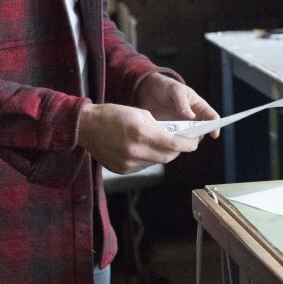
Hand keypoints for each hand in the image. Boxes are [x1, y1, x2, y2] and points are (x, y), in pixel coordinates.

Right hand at [77, 102, 199, 173]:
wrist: (87, 127)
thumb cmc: (112, 115)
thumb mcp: (140, 113)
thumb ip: (159, 126)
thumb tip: (174, 136)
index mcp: (141, 133)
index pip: (173, 144)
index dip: (188, 144)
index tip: (195, 142)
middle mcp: (135, 151)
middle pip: (168, 156)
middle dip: (178, 150)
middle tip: (183, 142)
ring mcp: (128, 163)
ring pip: (157, 162)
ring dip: (163, 154)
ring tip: (163, 143)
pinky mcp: (123, 170)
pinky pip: (144, 166)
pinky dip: (150, 158)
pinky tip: (146, 148)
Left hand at [136, 73, 220, 138]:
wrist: (147, 91)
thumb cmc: (165, 86)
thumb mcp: (175, 90)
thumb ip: (183, 102)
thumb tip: (191, 116)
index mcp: (198, 106)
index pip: (212, 116)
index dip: (215, 125)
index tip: (214, 134)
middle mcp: (192, 118)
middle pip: (202, 131)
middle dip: (199, 136)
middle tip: (192, 139)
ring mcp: (182, 126)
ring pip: (189, 138)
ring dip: (186, 141)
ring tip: (180, 140)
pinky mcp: (171, 131)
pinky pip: (176, 140)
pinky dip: (174, 142)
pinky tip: (169, 142)